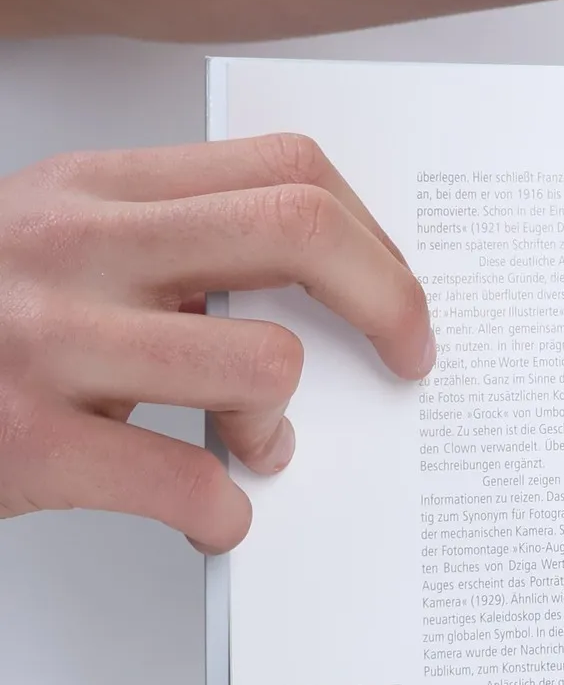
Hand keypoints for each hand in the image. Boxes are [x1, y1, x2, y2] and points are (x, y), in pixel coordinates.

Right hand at [0, 134, 434, 551]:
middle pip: (297, 230)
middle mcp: (72, 246)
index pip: (286, 169)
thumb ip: (166, 243)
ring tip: (255, 444)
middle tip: (405, 356)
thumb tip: (317, 293)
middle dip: (385, 299)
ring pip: (260, 362)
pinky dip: (225, 512)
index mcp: (93, 188)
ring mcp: (44, 342)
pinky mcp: (25, 445)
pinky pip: (187, 479)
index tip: (397, 293)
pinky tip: (214, 515)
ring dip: (281, 420)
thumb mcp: (51, 241)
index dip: (371, 233)